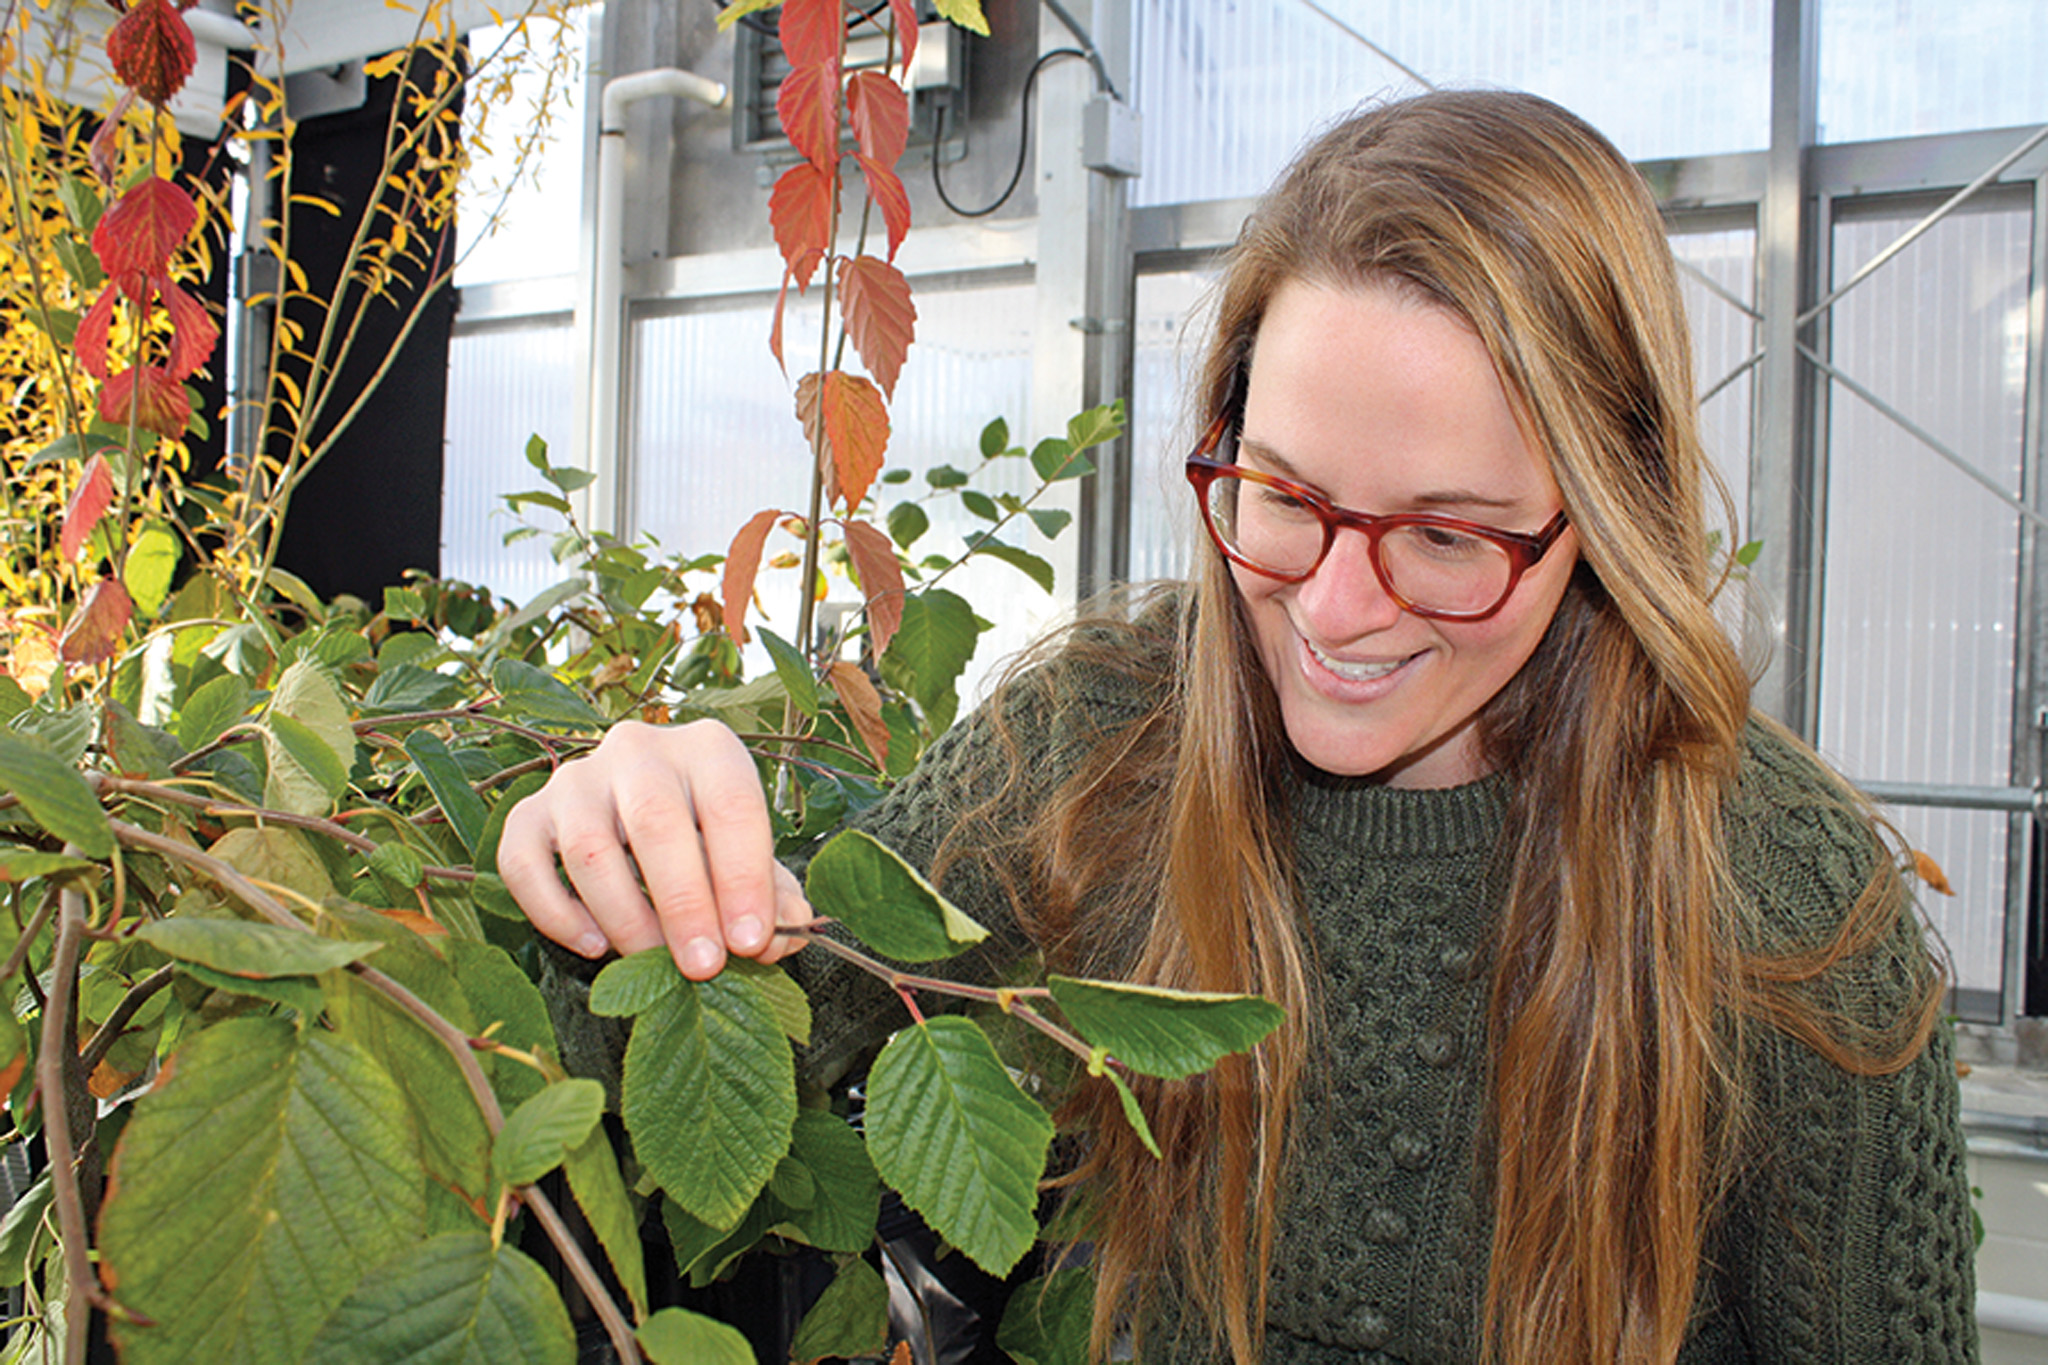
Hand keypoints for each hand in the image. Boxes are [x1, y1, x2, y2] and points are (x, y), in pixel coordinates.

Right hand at [497, 719, 810, 979]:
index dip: (744, 878)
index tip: (750, 942)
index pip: (731, 804)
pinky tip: (595, 946)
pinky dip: (555, 913)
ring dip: (624, 917)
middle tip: (702, 967)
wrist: (641, 815)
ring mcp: (576, 778)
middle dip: (683, 903)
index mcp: (708, 747)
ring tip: (653, 962)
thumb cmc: (708, 840)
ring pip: (588, 847)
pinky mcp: (529, 813)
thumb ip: (774, 894)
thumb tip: (787, 932)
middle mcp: (638, 748)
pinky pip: (522, 863)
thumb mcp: (752, 857)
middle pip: (656, 820)